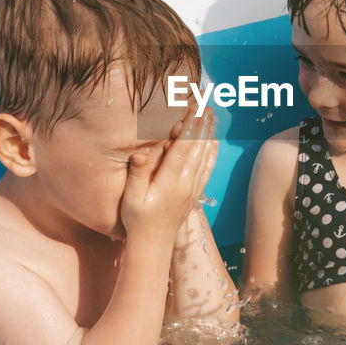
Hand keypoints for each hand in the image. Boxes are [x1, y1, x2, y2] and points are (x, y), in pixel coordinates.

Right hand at [120, 108, 217, 244]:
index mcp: (170, 181)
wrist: (154, 243)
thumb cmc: (137, 219)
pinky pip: (208, 168)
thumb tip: (139, 153)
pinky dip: (212, 152)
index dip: (189, 125)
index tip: (193, 107)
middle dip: (202, 122)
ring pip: (205, 155)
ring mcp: (193, 188)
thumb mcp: (131, 198)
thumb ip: (137, 175)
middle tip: (206, 101)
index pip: (183, 146)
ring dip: (209, 133)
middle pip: (198, 146)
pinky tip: (214, 140)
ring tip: (211, 113)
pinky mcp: (196, 193)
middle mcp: (186, 183)